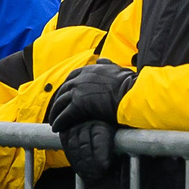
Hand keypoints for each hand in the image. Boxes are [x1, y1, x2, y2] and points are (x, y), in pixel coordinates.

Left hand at [46, 60, 135, 178]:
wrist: (134, 95)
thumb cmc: (131, 85)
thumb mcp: (118, 69)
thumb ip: (107, 65)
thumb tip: (101, 60)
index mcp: (92, 69)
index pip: (73, 76)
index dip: (68, 86)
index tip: (65, 94)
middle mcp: (83, 77)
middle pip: (64, 89)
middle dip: (58, 99)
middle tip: (56, 108)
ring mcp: (79, 90)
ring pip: (61, 102)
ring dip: (56, 112)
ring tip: (54, 120)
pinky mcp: (79, 104)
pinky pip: (65, 114)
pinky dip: (60, 121)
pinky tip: (57, 128)